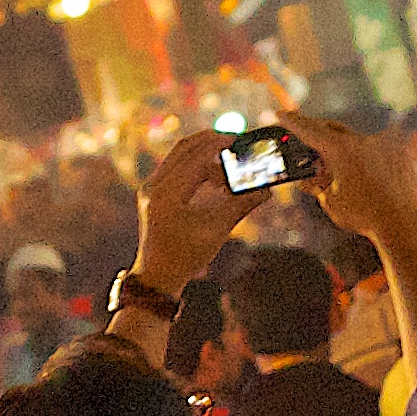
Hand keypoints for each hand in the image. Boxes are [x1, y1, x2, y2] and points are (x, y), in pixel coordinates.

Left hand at [134, 127, 262, 289]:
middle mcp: (153, 186)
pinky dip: (195, 166)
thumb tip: (266, 190)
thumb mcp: (217, 230)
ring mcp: (150, 187)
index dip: (217, 145)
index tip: (237, 140)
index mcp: (167, 195)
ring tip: (227, 174)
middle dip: (211, 142)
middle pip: (184, 148)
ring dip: (205, 156)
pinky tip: (214, 180)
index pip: (194, 157)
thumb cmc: (186, 257)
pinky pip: (175, 167)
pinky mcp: (153, 191)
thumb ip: (241, 205)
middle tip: (235, 143)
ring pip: (179, 155)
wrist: (158, 275)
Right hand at [283, 108, 416, 251]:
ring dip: (346, 150)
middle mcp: (361, 140)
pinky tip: (373, 172)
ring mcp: (383, 144)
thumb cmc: (364, 216)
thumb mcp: (332, 202)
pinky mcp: (401, 152)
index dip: (292, 122)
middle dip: (319, 134)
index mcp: (339, 149)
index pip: (308, 130)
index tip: (279, 113)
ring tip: (340, 169)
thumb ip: (318, 186)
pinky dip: (370, 158)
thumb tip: (308, 181)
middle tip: (308, 140)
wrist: (403, 225)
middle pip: (333, 130)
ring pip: (357, 141)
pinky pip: (380, 149)